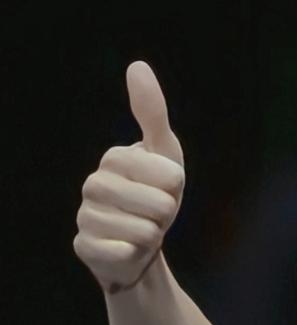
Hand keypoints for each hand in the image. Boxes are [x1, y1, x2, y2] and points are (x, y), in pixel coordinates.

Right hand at [73, 61, 184, 293]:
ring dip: (152, 236)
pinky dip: (133, 253)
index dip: (177, 189)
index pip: (172, 176)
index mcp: (115, 158)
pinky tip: (126, 248)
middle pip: (161, 206)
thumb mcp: (165, 154)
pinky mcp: (84, 246)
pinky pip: (122, 252)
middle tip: (153, 214)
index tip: (164, 189)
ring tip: (141, 230)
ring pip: (144, 231)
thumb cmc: (155, 194)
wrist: (141, 245)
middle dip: (167, 216)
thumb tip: (137, 66)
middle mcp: (94, 183)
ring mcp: (86, 216)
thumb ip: (152, 113)